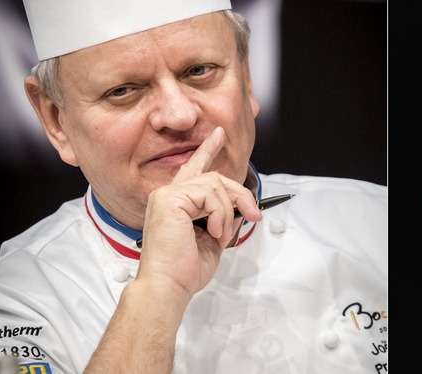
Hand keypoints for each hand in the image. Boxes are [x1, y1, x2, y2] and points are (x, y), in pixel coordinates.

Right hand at [135, 126, 261, 297]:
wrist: (167, 286)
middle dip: (239, 193)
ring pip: (214, 184)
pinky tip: (214, 231)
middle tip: (253, 213)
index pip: (193, 168)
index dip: (208, 150)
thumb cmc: (183, 270)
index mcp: (175, 203)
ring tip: (222, 233)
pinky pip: (210, 195)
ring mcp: (167, 195)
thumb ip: (222, 219)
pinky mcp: (170, 199)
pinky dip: (220, 214)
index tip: (219, 135)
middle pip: (213, 176)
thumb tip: (241, 209)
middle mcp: (168, 194)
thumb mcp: (212, 240)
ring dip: (228, 210)